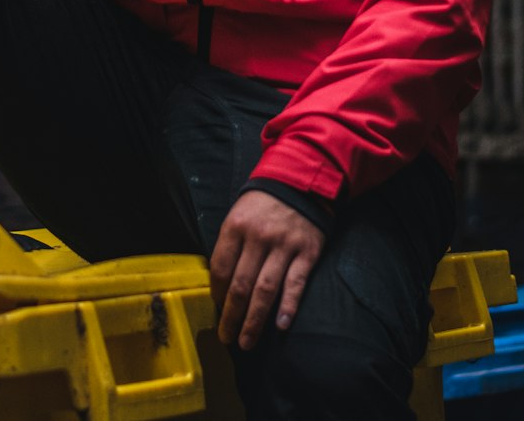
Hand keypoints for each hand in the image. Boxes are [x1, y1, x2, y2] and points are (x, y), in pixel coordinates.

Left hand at [210, 191, 325, 350]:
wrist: (300, 181)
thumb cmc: (263, 204)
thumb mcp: (238, 214)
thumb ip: (230, 244)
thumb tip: (220, 285)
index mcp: (236, 226)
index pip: (220, 267)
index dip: (216, 292)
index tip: (217, 307)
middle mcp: (258, 237)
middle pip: (241, 284)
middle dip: (231, 316)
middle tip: (227, 337)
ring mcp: (284, 245)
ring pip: (265, 290)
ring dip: (254, 320)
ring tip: (247, 341)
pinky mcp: (306, 253)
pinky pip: (295, 284)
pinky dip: (288, 307)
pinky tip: (280, 326)